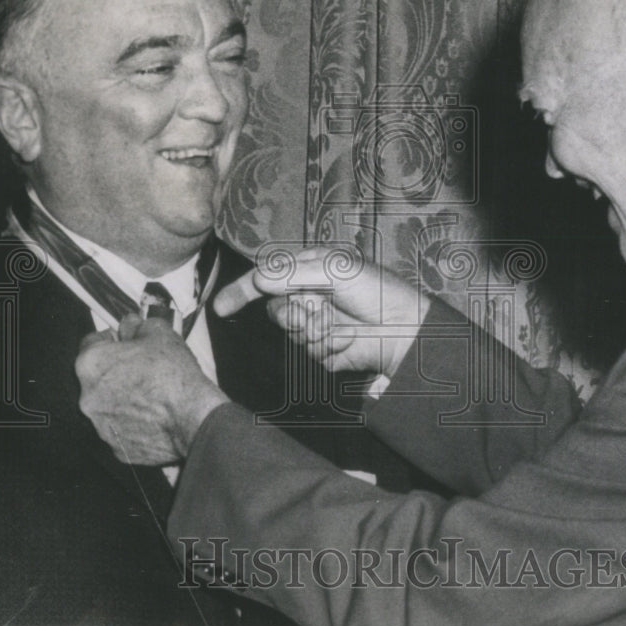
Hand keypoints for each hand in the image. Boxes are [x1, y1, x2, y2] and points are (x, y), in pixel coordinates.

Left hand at [75, 315, 230, 464]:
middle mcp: (87, 397)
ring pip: (109, 405)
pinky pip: (123, 429)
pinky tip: (157, 416)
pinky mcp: (118, 448)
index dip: (112, 339)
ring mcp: (100, 426)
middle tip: (145, 368)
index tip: (128, 341)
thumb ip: (138, 325)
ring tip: (155, 395)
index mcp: (91, 363)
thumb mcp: (160, 332)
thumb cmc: (173, 373)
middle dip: (118, 371)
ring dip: (125, 398)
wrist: (191, 418)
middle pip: (99, 377)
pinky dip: (135, 423)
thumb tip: (130, 324)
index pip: (92, 342)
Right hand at [213, 248, 430, 375]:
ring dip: (315, 332)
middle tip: (319, 311)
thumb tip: (258, 278)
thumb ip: (294, 273)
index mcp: (310, 271)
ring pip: (292, 335)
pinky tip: (349, 342)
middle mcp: (310, 296)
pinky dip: (328, 349)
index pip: (267, 279)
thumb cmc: (376, 291)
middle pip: (276, 310)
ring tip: (343, 326)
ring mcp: (317, 325)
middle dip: (294, 314)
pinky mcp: (326, 351)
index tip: (220, 307)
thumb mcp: (336, 271)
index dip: (241, 292)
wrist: (404, 331)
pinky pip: (311, 354)